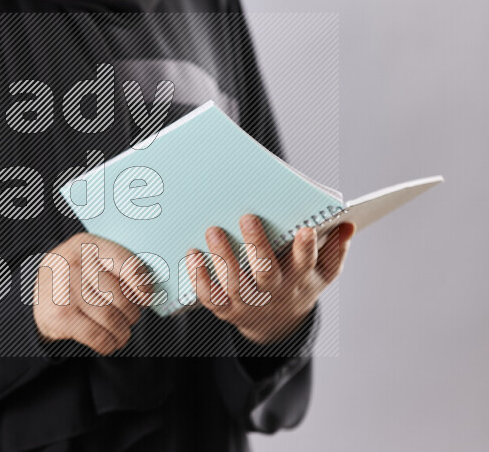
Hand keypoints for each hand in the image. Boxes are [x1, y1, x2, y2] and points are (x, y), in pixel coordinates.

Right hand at [33, 232, 149, 354]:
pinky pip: (97, 336)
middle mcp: (74, 264)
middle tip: (131, 318)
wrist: (38, 292)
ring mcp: (65, 291)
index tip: (145, 298)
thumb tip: (148, 291)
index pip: (126, 263)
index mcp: (86, 245)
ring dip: (123, 332)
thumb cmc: (76, 275)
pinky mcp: (60, 316)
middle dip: (132, 313)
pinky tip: (110, 342)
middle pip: (121, 297)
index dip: (142, 284)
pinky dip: (109, 343)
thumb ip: (118, 266)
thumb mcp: (91, 258)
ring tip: (123, 333)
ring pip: (112, 318)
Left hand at [187, 215, 355, 344]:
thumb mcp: (323, 271)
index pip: (306, 263)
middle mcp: (273, 292)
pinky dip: (200, 279)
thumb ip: (335, 249)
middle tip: (247, 218)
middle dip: (257, 246)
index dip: (306, 249)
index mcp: (299, 278)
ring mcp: (249, 303)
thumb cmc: (298, 283)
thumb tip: (348, 225)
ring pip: (235, 284)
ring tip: (213, 231)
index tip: (305, 230)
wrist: (276, 323)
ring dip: (223, 258)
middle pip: (266, 272)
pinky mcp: (227, 309)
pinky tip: (193, 256)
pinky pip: (211, 296)